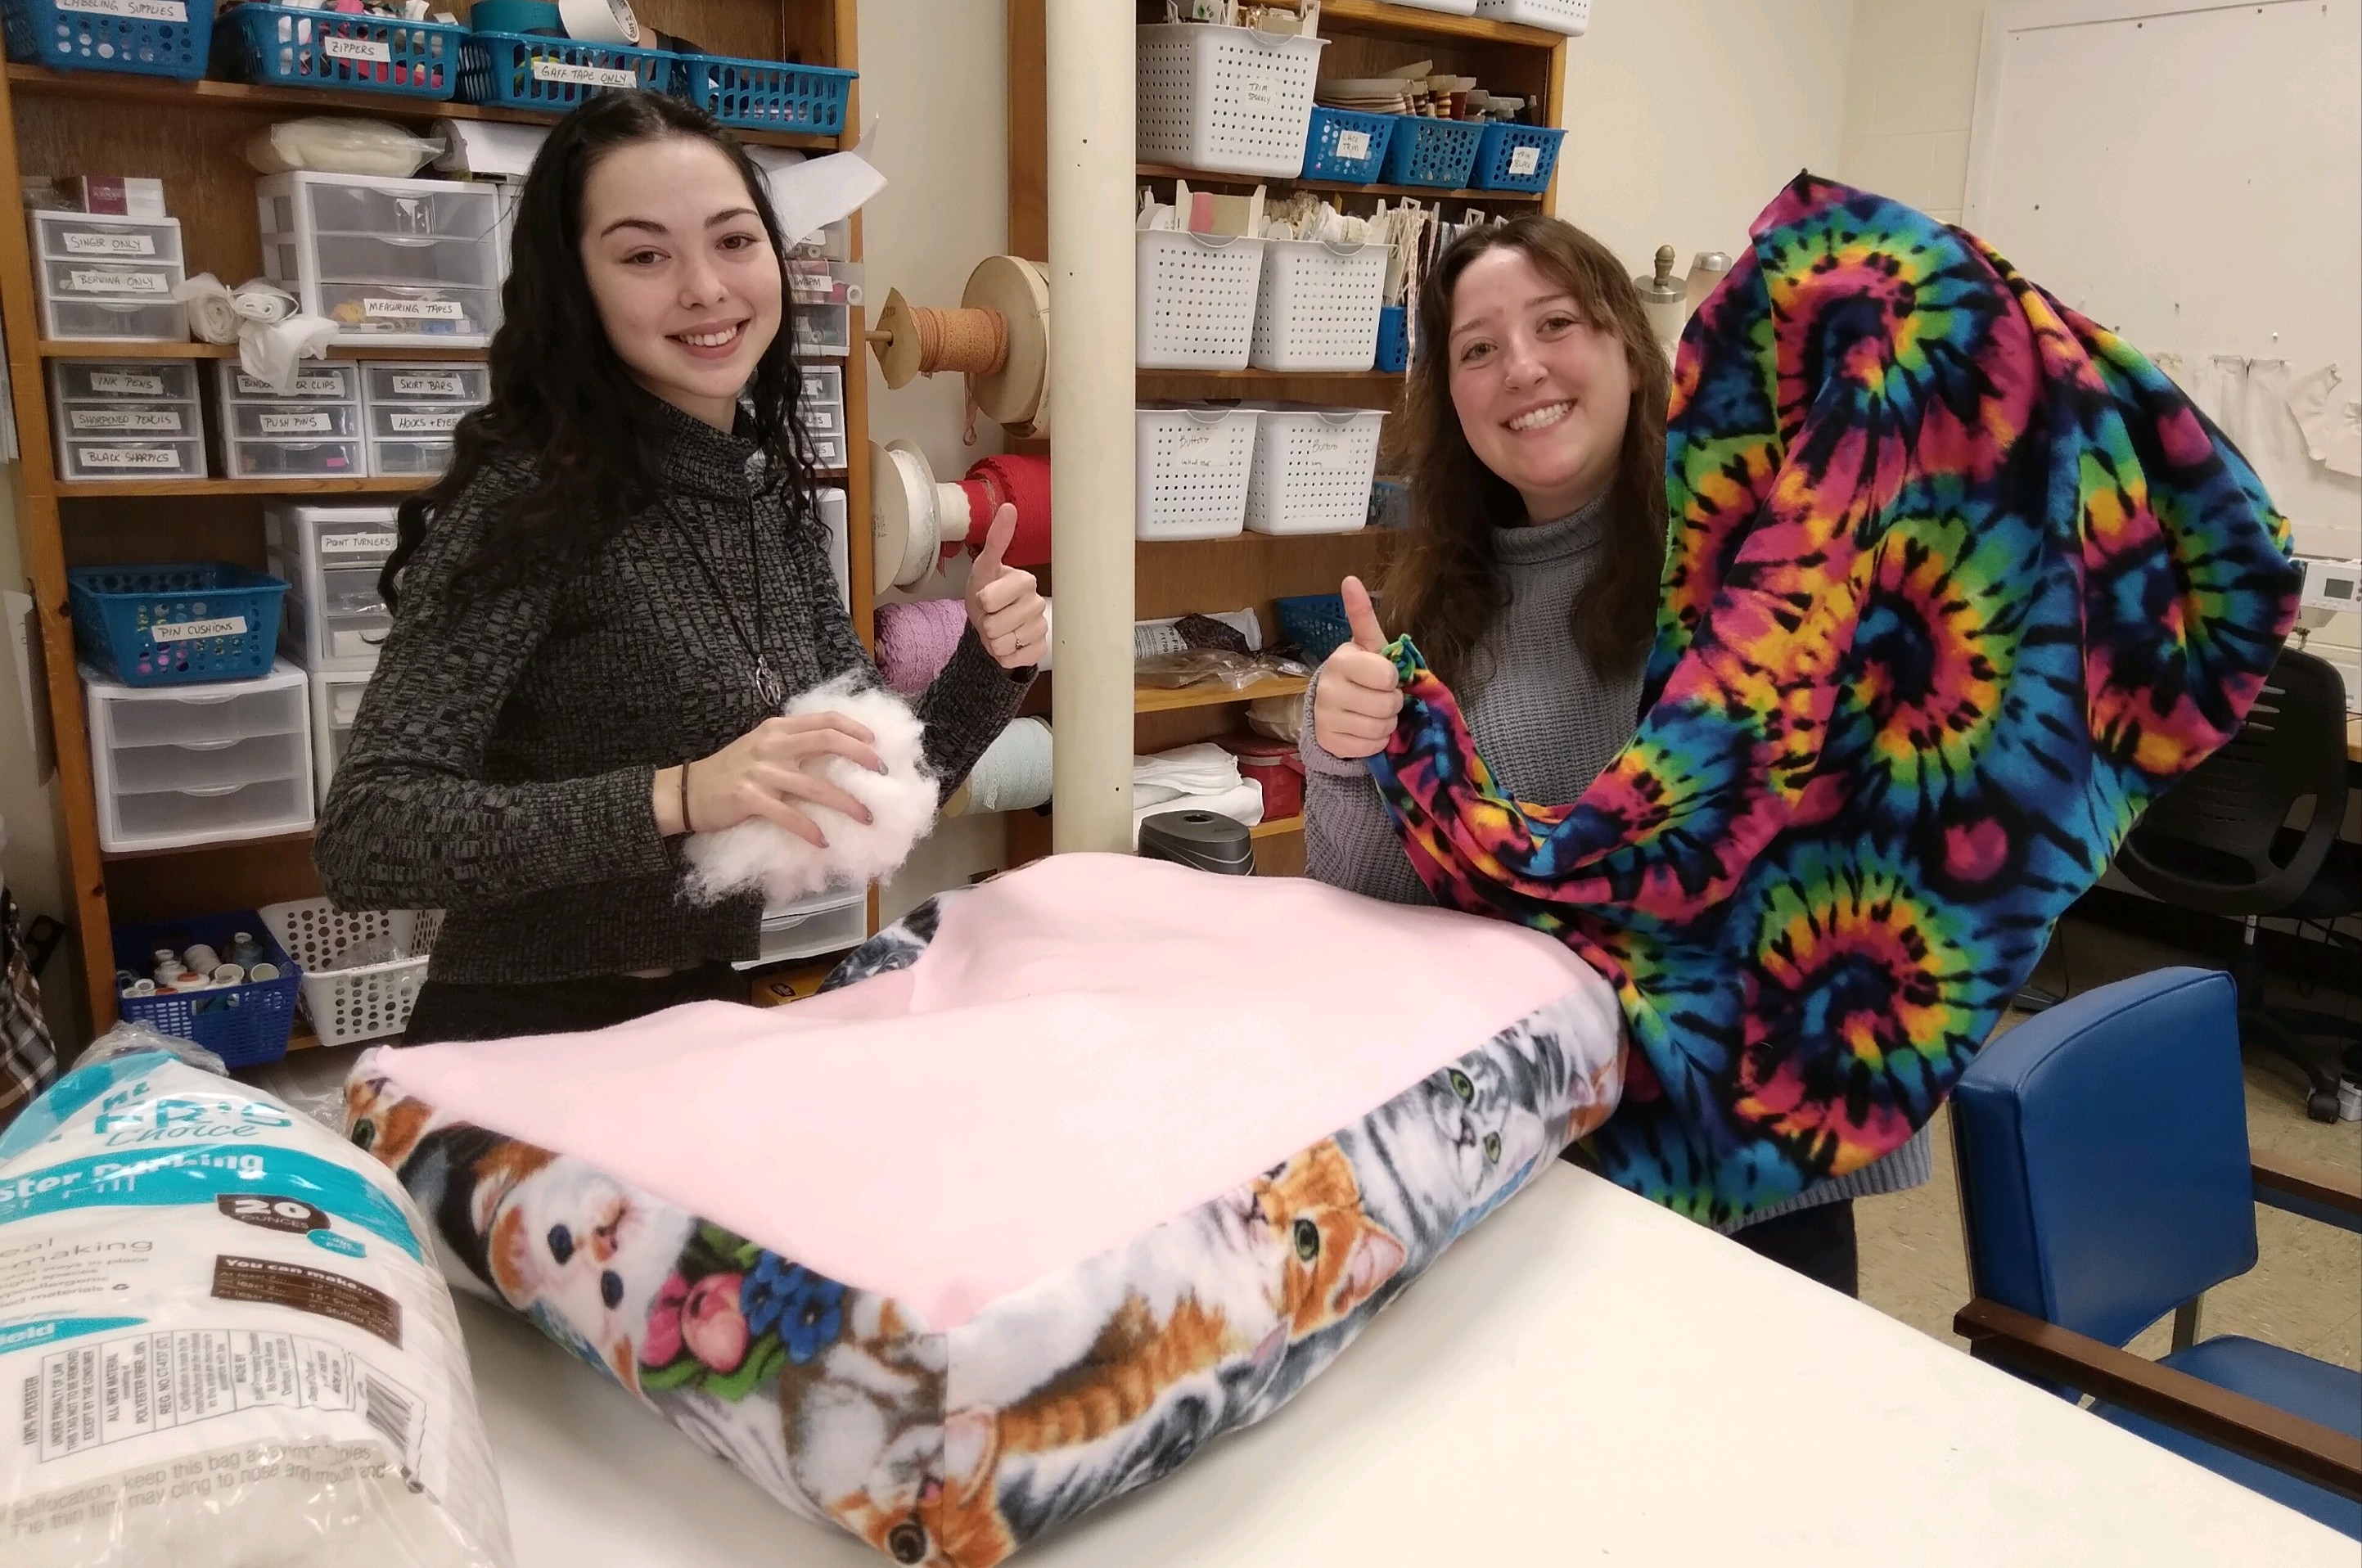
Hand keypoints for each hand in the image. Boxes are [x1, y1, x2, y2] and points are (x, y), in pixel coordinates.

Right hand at [666, 712, 887, 846]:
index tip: (876, 743)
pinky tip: (823, 841)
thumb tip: (836, 753)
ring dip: (846, 802)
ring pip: (815, 786)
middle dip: (860, 756)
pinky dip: (809, 829)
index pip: (824, 720)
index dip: (854, 729)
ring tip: (866, 817)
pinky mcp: (749, 799)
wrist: (687, 791)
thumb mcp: (761, 746)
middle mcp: (772, 745)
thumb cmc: (730, 771)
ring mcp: (761, 772)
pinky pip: (788, 816)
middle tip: (882, 772)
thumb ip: (793, 744)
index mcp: (778, 729)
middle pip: (827, 742)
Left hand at [966, 503, 1047, 669]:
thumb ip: (996, 540)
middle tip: (990, 614)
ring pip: (1003, 644)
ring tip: (997, 629)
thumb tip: (1009, 507)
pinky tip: (1007, 644)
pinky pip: (1013, 660)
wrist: (991, 620)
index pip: (989, 599)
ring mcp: (1040, 628)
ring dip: (992, 641)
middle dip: (985, 623)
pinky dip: (1003, 656)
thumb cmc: (987, 590)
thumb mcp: (984, 567)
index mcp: (1026, 581)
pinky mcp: (1039, 649)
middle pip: (995, 625)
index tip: (984, 596)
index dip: (981, 602)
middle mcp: (1037, 603)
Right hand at [1311, 576, 1402, 760]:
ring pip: (1380, 728)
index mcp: (1341, 660)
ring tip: (1374, 713)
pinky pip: (1371, 747)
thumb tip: (1350, 579)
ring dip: (1386, 723)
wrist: (1331, 707)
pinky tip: (1365, 730)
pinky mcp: (1329, 742)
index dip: (1392, 679)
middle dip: (1392, 704)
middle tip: (1380, 697)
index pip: (1386, 675)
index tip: (1383, 677)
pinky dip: (1376, 742)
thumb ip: (1363, 616)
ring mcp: (1326, 717)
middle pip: (1387, 704)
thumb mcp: (1366, 646)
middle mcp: (1328, 688)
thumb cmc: (1359, 673)